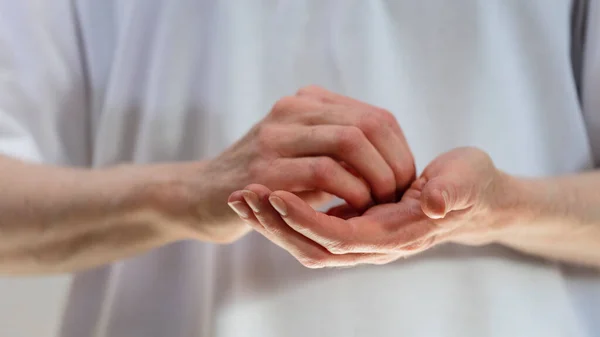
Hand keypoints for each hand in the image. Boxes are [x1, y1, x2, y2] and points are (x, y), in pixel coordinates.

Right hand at [171, 86, 414, 242]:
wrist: (203, 195)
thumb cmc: (265, 182)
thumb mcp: (304, 154)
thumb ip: (340, 149)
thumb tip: (394, 163)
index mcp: (307, 103)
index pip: (375, 117)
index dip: (399, 152)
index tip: (403, 183)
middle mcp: (292, 110)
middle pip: (368, 124)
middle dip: (393, 166)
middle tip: (395, 197)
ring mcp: (275, 137)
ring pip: (350, 142)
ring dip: (375, 179)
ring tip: (377, 205)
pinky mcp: (263, 170)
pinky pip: (324, 172)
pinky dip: (350, 193)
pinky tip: (352, 212)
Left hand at [229, 147, 515, 266]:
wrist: (474, 197)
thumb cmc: (472, 187)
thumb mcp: (467, 183)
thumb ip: (451, 193)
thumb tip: (433, 204)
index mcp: (396, 235)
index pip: (341, 237)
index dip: (306, 219)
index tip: (274, 194)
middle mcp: (374, 243)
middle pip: (315, 245)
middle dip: (277, 223)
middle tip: (244, 195)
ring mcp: (363, 234)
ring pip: (308, 240)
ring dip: (274, 221)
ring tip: (244, 195)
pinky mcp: (356, 222)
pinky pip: (314, 226)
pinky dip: (287, 214)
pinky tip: (266, 193)